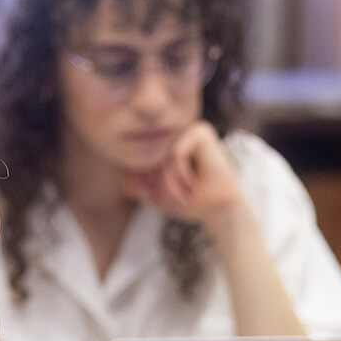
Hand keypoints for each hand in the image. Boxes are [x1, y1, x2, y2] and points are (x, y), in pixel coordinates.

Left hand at [120, 121, 247, 228]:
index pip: (142, 158)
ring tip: (185, 193)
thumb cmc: (192, 202)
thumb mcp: (157, 194)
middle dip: (158, 184)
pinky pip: (174, 154)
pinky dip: (180, 174)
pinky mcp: (201, 132)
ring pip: (160, 156)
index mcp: (170, 143)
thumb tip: (120, 174)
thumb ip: (138, 185)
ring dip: (169, 182)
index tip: (164, 199)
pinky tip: (194, 183)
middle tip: (176, 199)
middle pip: (149, 156)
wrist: (220, 212)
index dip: (148, 182)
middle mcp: (179, 132)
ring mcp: (189, 128)